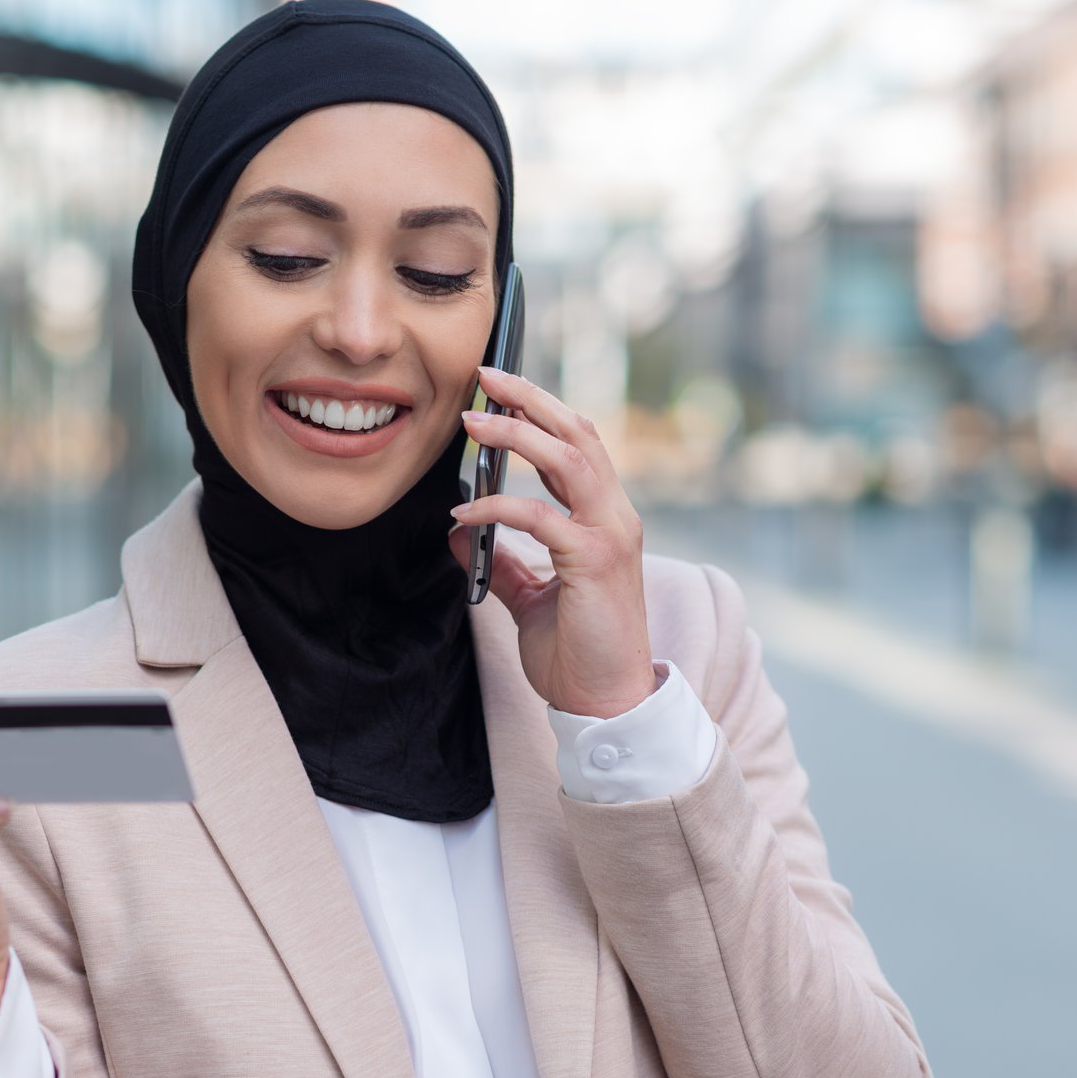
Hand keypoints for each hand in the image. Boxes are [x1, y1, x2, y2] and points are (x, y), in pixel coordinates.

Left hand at [448, 366, 655, 718]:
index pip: (577, 444)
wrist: (605, 703)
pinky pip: (540, 517)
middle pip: (577, 433)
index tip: (497, 387)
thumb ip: (501, 562)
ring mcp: (611, 536)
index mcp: (604, 518)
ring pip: (568, 459)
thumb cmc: (574, 652)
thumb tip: (460, 531)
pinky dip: (498, 506)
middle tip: (484, 374)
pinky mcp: (594, 562)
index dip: (539, 409)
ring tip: (470, 420)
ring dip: (517, 433)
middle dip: (529, 398)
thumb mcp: (528, 598)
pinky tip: (464, 512)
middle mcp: (616, 516)